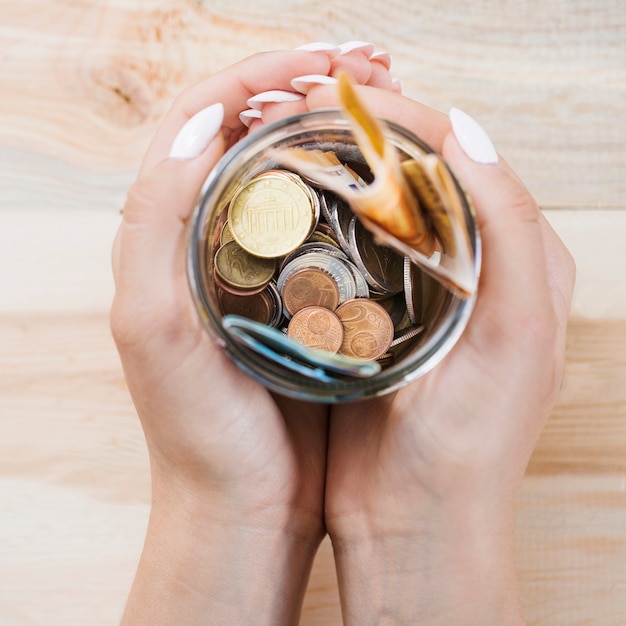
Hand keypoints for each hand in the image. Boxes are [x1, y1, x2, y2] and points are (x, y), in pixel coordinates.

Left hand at [112, 48, 396, 623]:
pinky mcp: (298, 294)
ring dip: (335, 128)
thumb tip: (200, 122)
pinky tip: (390, 179)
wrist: (241, 499)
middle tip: (372, 73)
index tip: (323, 64)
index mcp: (166, 235)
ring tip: (388, 108)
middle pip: (252, 134)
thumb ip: (156, 224)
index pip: (201, 120)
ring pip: (292, 170)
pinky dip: (354, 186)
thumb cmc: (196, 429)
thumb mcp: (154, 326)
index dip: (259, 76)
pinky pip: (323, 221)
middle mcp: (209, 240)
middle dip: (308, 89)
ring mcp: (258, 265)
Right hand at [290, 87, 574, 623]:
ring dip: (347, 175)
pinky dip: (328, 223)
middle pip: (424, 178)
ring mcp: (420, 294)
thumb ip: (512, 233)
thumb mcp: (518, 335)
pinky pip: (355, 252)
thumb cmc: (474, 441)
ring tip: (300, 148)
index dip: (417, 122)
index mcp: (517, 263)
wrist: (418, 518)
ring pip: (385, 209)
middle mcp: (473, 271)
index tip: (358, 102)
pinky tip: (295, 210)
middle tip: (315, 117)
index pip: (471, 162)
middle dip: (374, 139)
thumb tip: (471, 134)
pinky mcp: (379, 320)